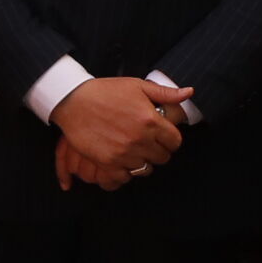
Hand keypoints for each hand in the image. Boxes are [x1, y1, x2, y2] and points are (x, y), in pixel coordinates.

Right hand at [50, 76, 183, 189]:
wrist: (73, 100)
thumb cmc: (105, 91)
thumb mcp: (137, 85)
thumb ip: (165, 93)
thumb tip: (188, 92)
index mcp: (150, 120)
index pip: (175, 142)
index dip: (170, 140)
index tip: (163, 137)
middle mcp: (140, 139)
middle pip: (162, 158)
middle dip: (158, 151)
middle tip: (147, 144)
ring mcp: (124, 153)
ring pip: (145, 169)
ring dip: (141, 161)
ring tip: (133, 151)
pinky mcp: (107, 162)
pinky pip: (125, 177)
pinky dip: (125, 171)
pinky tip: (121, 160)